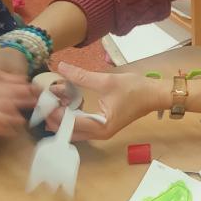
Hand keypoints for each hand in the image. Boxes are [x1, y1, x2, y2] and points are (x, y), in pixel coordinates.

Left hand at [44, 62, 166, 140]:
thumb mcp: (107, 80)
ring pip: (71, 130)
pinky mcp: (101, 127)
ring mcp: (99, 132)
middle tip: (46, 98)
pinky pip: (79, 126)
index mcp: (100, 127)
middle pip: (67, 131)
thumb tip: (60, 66)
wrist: (155, 95)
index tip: (45, 97)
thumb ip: (81, 76)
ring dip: (61, 116)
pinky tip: (65, 101)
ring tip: (54, 98)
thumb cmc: (135, 90)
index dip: (54, 112)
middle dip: (54, 116)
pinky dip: (69, 116)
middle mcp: (98, 134)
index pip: (69, 124)